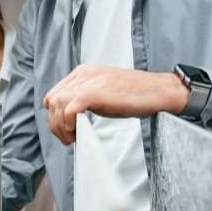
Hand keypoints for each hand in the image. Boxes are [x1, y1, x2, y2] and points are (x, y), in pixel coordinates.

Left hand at [42, 65, 188, 144]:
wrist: (159, 91)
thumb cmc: (136, 95)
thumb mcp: (104, 92)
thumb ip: (85, 98)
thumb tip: (70, 117)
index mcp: (84, 72)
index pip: (54, 93)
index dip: (55, 115)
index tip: (66, 129)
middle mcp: (84, 74)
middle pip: (52, 100)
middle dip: (55, 123)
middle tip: (68, 138)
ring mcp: (89, 82)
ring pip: (58, 105)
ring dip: (61, 126)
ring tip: (73, 138)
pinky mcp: (96, 92)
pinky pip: (70, 109)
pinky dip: (70, 123)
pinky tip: (78, 132)